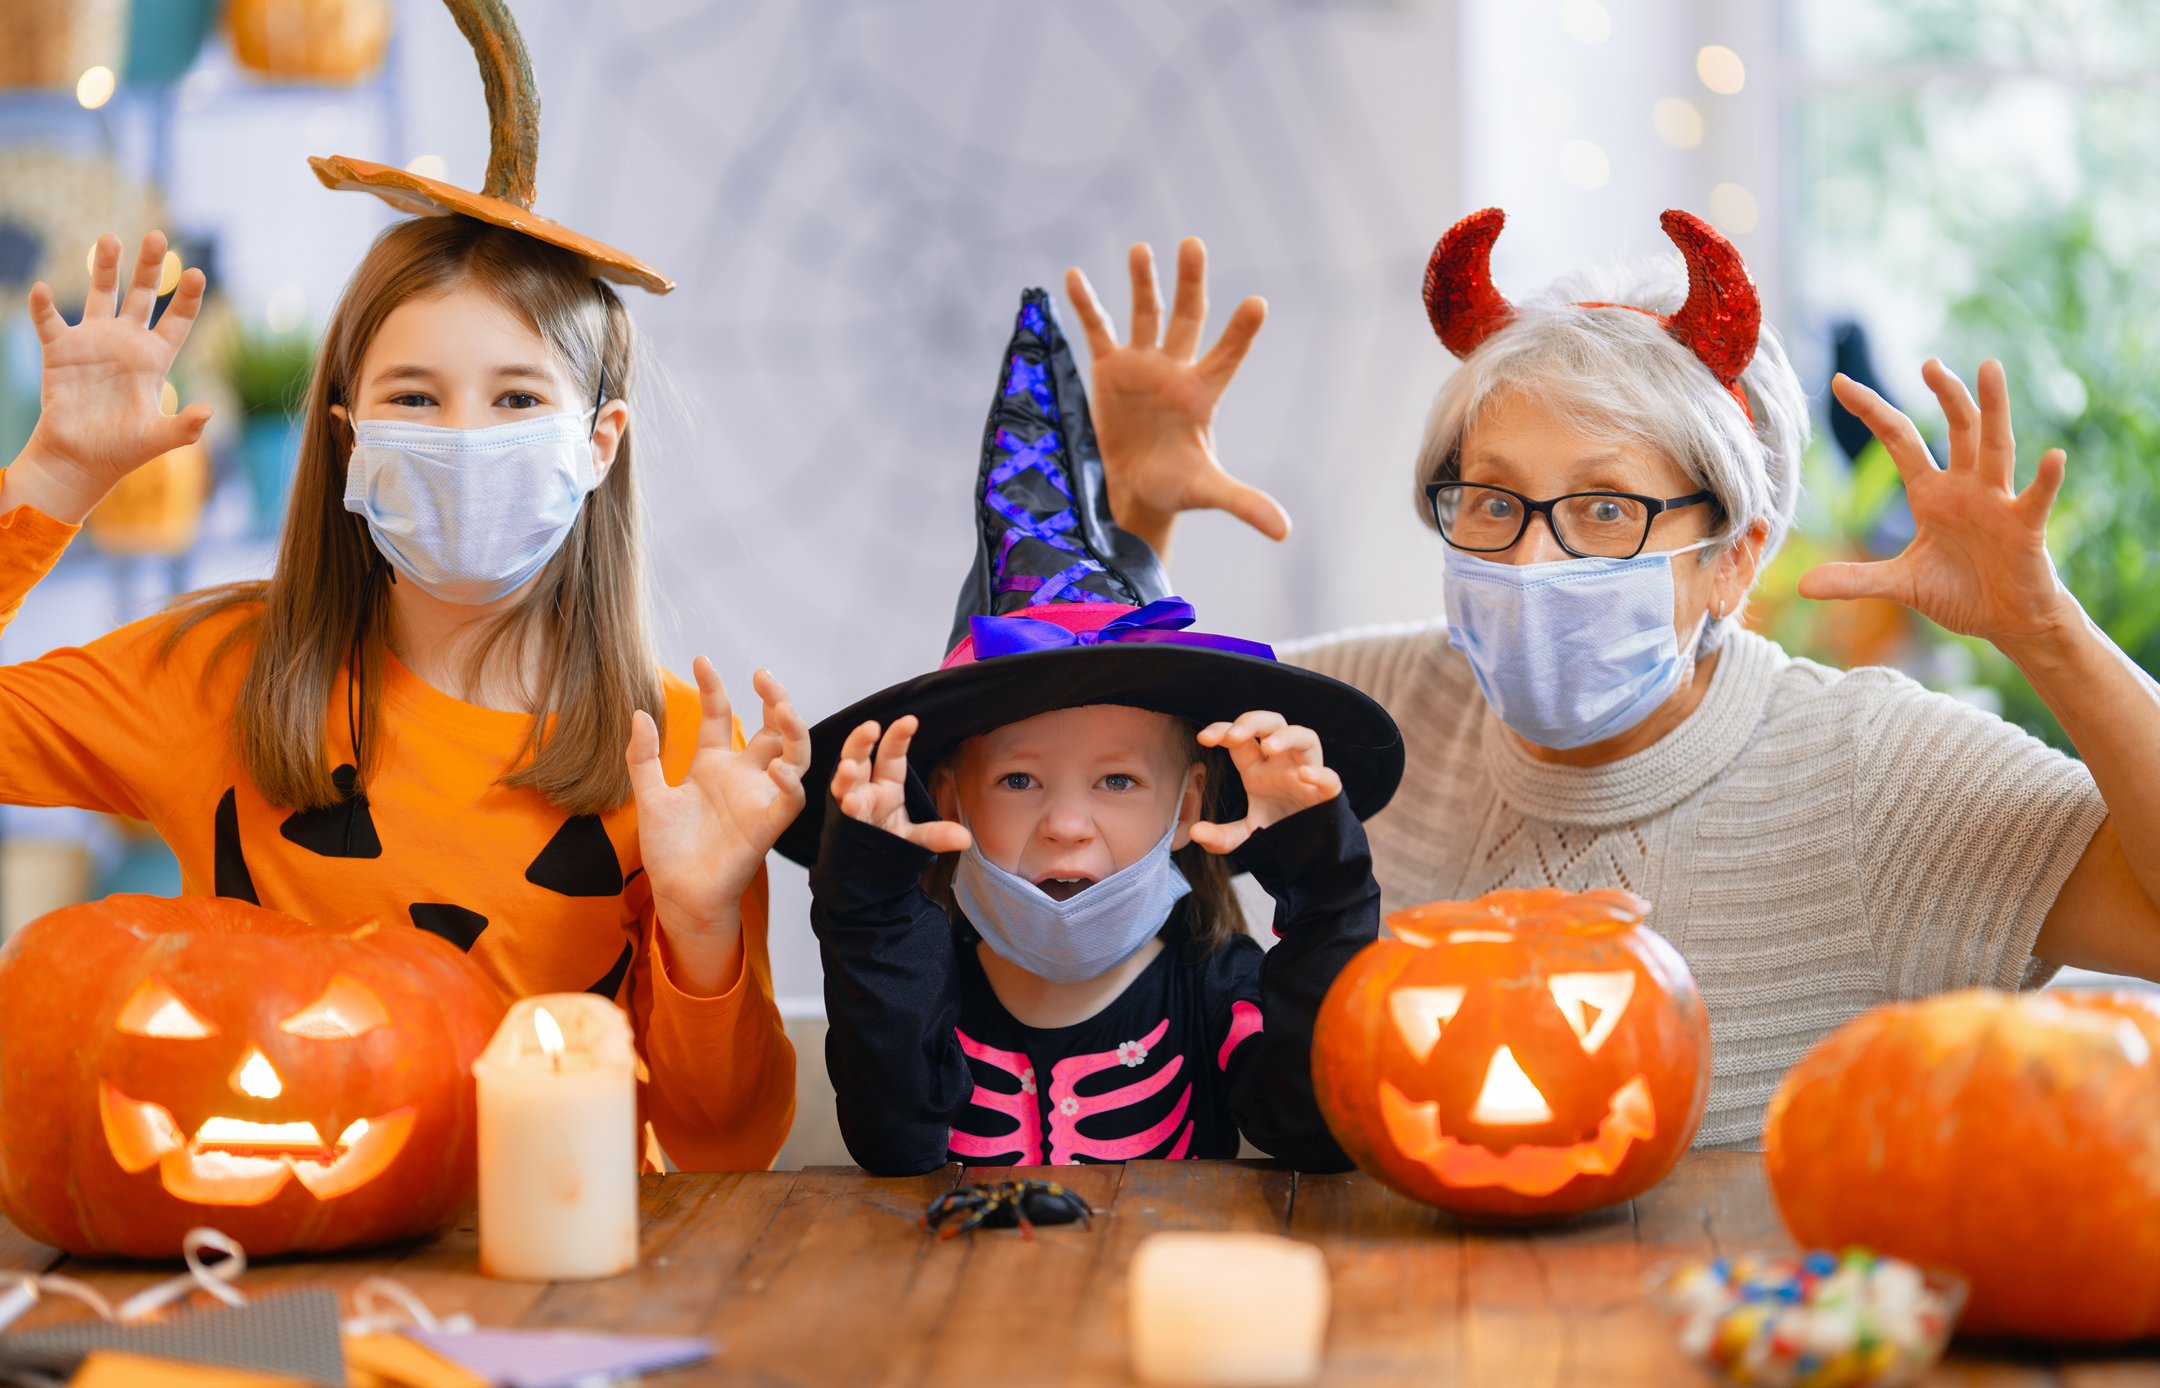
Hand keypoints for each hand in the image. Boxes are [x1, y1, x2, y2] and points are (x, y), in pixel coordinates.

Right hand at [12, 232, 212, 521]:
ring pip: (101, 294)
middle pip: (143, 295)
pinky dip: (43, 306)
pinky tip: (42, 289)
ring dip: (105, 267)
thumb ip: (184, 427)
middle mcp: (127, 343)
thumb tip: (209, 413)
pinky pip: (50, 322)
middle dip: (150, 267)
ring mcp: (93, 342)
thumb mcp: (158, 438)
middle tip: (159, 236)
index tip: (199, 273)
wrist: (81, 459)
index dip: (188, 298)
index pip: (178, 321)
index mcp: (156, 359)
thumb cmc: (123, 450)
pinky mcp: (60, 351)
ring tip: (111, 237)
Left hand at [628, 660, 808, 940]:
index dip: (713, 688)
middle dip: (774, 699)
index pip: (719, 716)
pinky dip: (790, 782)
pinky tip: (776, 765)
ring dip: (793, 730)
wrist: (677, 895)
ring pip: (793, 755)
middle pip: (771, 729)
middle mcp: (742, 777)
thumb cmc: (669, 851)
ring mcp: (757, 799)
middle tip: (763, 676)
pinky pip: (790, 800)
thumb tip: (637, 712)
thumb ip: (644, 757)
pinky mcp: (766, 826)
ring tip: (782, 707)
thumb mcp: (650, 796)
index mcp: (713, 766)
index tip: (702, 660)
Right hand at [831, 716, 970, 853]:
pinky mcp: (843, 825)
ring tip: (848, 768)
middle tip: (870, 728)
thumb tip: (964, 838)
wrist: (868, 873)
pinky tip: (849, 803)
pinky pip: (842, 813)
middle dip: (861, 742)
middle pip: (859, 758)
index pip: (891, 754)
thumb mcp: (917, 839)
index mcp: (887, 784)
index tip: (910, 721)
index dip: (898, 737)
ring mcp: (851, 805)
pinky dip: (845, 807)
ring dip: (844, 775)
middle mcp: (866, 789)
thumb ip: (937, 835)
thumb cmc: (891, 845)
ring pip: (843, 783)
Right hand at [1065, 237, 1288, 549]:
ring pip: (1145, 314)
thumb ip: (1244, 503)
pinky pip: (1098, 331)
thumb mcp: (1209, 492)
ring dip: (1143, 282)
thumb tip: (1285, 531)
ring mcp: (1142, 366)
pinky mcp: (1109, 370)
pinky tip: (1074, 277)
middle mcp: (1175, 370)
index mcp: (1202, 393)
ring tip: (1140, 250)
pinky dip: (1086, 305)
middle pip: (1187, 318)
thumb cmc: (1177, 486)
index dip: (1241, 332)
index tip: (1258, 303)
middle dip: (1190, 283)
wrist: (1136, 488)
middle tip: (1193, 244)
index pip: (1227, 356)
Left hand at [1188, 711, 1341, 853]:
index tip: (1203, 738)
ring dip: (1287, 736)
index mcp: (1258, 769)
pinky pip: (1331, 779)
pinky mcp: (1327, 796)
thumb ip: (1220, 837)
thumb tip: (1195, 832)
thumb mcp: (1245, 836)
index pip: (1241, 738)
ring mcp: (1306, 775)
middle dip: (1251, 722)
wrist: (1308, 854)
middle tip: (1232, 736)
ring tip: (1269, 747)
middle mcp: (1282, 765)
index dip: (1222, 730)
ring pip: (1306, 738)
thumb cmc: (1277, 831)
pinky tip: (1305, 776)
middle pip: (1272, 724)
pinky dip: (1321, 774)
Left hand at [1802, 360, 2072, 650]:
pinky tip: (2053, 456)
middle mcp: (1966, 488)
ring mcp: (1997, 503)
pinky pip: (2036, 498)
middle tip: (1929, 363)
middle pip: (1957, 429)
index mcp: (1931, 494)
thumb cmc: (1959, 592)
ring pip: (1995, 447)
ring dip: (1993, 408)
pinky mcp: (2025, 528)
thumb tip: (1802, 587)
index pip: (1900, 440)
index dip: (1873, 411)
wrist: (2006, 621)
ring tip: (1989, 368)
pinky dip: (2045, 479)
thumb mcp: (1900, 585)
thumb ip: (1855, 580)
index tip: (1841, 381)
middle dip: (1945, 395)